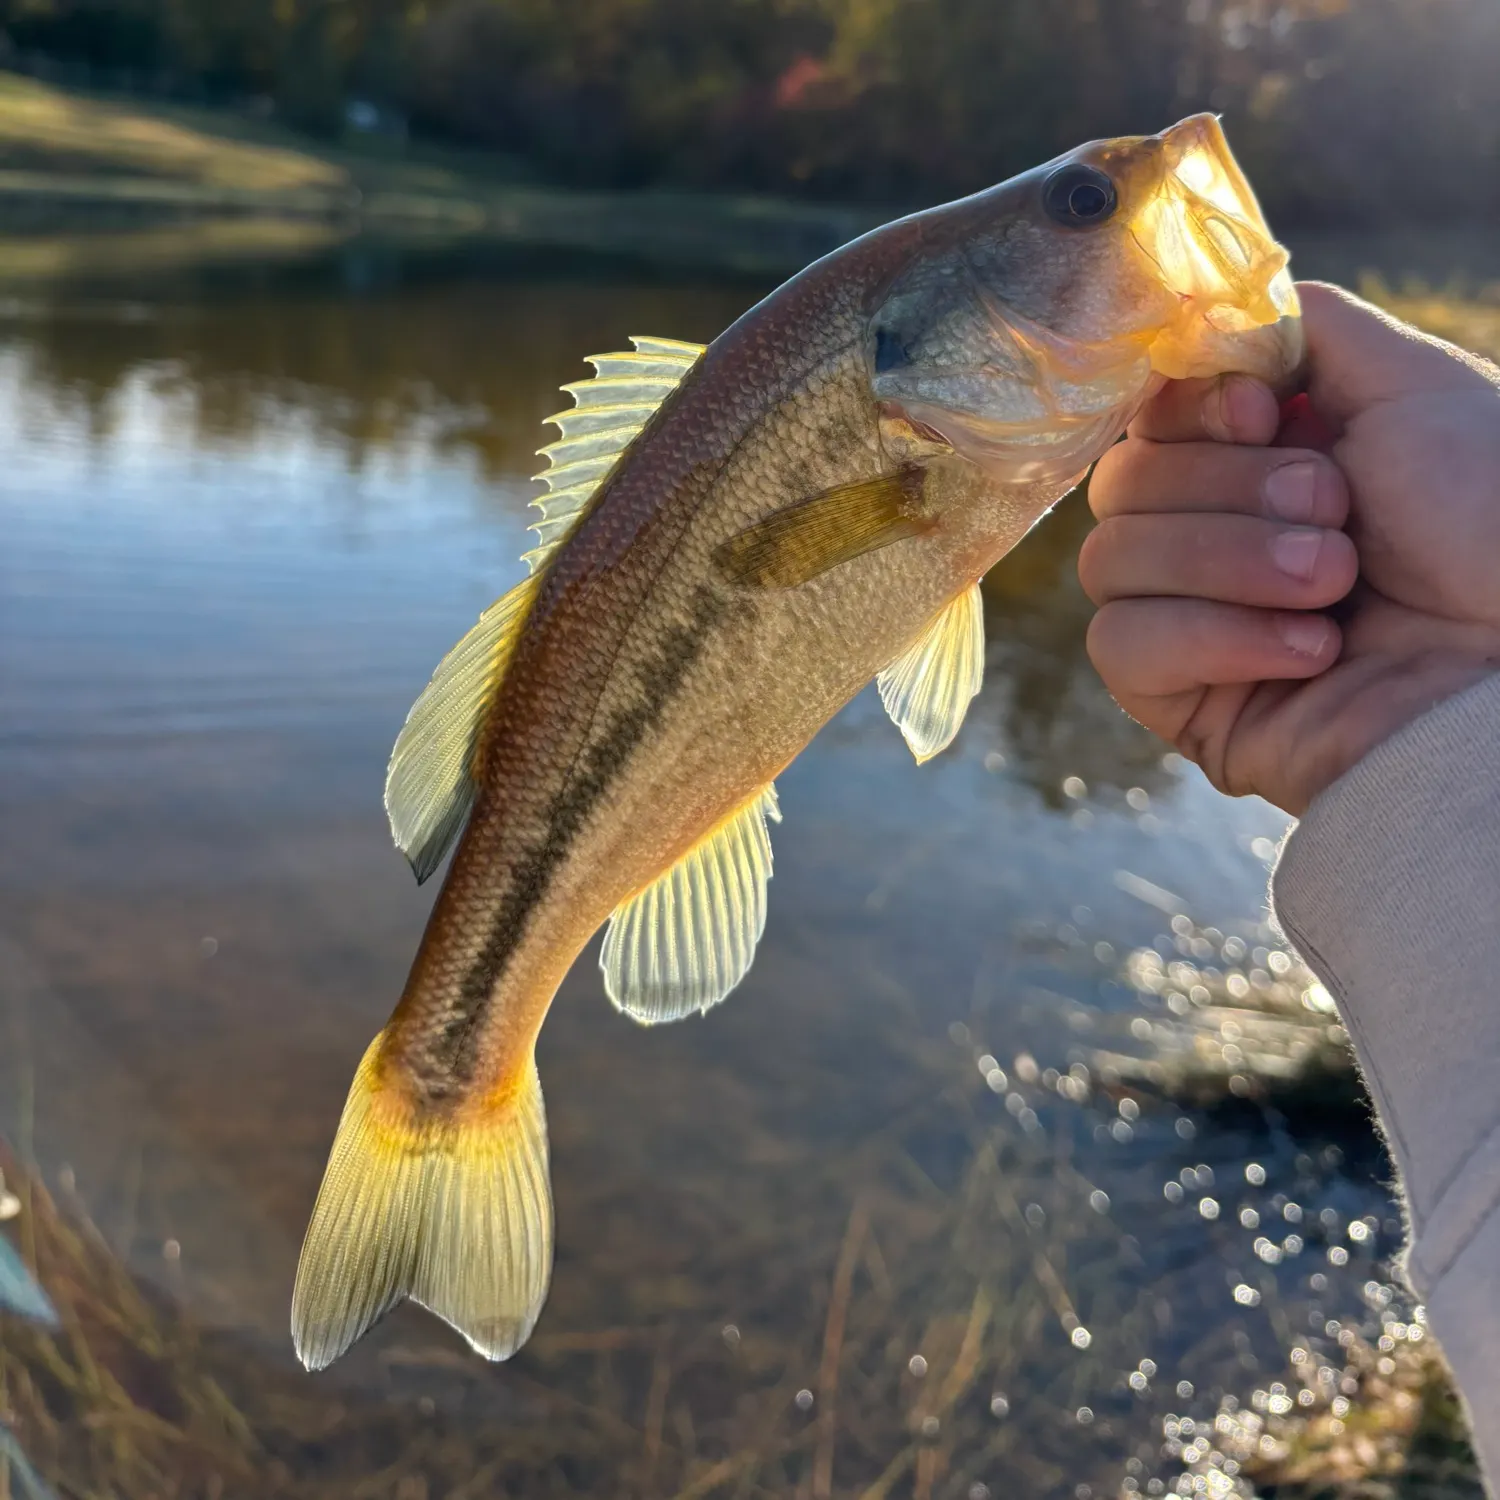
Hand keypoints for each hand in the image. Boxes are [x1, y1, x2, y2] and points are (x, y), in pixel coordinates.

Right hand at [1079, 282, 1499, 815]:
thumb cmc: (1490, 524)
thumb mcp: (1408, 385)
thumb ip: (1297, 330)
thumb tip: (1194, 320)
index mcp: (1257, 463)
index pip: (1144, 419)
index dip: (1186, 411)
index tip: (1264, 412)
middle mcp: (1212, 538)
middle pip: (1118, 485)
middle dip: (1228, 491)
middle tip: (1334, 511)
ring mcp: (1189, 623)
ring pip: (1108, 561)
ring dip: (1230, 562)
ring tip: (1335, 584)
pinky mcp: (1181, 705)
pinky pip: (1121, 646)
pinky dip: (1213, 637)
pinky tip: (1309, 651)